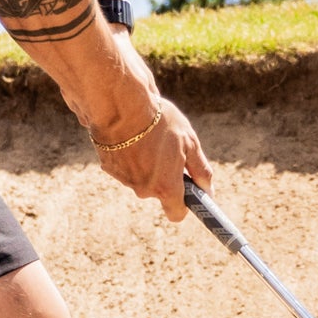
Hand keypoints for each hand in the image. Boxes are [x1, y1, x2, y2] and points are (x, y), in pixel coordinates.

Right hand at [92, 94, 211, 220]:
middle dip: (165, 176)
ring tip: (149, 138)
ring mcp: (124, 179)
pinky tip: (132, 136)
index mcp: (166, 187)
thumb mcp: (190, 142)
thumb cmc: (160, 122)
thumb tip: (208, 191)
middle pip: (158, 191)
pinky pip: (125, 167)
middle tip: (169, 150)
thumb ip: (201, 171)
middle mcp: (144, 189)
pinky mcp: (109, 168)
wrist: (121, 104)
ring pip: (141, 178)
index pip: (176, 213)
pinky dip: (130, 156)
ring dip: (147, 164)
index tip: (189, 191)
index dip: (184, 204)